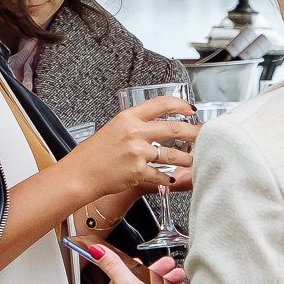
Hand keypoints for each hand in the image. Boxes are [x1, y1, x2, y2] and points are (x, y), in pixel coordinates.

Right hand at [65, 98, 195, 199]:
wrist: (79, 174)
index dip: (179, 105)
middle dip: (194, 132)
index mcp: (128, 118)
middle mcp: (134, 132)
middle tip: (204, 134)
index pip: (160, 104)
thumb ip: (133, 126)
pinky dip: (166, 178)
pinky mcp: (137, 171)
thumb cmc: (91, 154)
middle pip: (173, 128)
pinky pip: (159, 174)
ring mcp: (137, 152)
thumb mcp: (112, 129)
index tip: (190, 109)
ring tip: (194, 160)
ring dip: (186, 159)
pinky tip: (169, 178)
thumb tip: (153, 127)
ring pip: (171, 154)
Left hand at [94, 245, 187, 283]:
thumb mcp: (125, 282)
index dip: (137, 266)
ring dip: (170, 279)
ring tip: (178, 275)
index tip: (145, 260)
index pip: (126, 274)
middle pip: (146, 279)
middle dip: (160, 270)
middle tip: (169, 265)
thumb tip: (95, 250)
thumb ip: (113, 265)